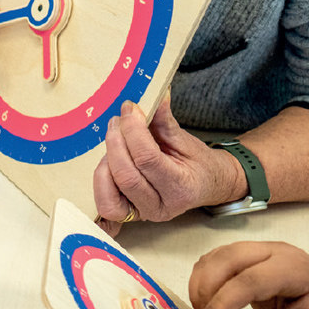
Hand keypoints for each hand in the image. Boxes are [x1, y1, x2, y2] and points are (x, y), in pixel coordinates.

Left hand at [93, 98, 242, 233]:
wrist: (207, 184)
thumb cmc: (197, 163)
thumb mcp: (185, 139)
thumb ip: (164, 120)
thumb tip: (154, 94)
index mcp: (180, 187)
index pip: (147, 158)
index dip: (133, 130)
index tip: (129, 108)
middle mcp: (161, 206)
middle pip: (126, 176)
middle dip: (115, 143)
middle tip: (117, 121)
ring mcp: (144, 214)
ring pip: (110, 196)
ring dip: (106, 164)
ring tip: (114, 142)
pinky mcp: (130, 214)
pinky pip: (106, 205)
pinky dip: (101, 184)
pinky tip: (107, 163)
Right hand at [190, 241, 308, 308]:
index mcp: (294, 269)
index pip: (250, 280)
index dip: (223, 301)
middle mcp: (274, 249)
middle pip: (229, 258)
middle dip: (208, 287)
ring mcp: (259, 247)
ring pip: (218, 255)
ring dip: (202, 281)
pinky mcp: (247, 252)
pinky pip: (217, 257)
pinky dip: (205, 276)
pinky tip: (207, 298)